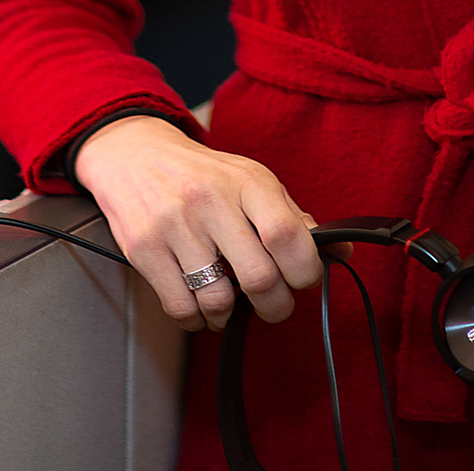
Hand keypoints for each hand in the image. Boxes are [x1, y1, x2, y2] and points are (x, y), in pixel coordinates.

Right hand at [72, 114, 323, 332]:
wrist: (132, 154)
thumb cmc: (202, 176)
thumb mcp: (250, 181)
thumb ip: (292, 217)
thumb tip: (341, 251)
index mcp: (248, 181)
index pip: (289, 236)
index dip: (305, 272)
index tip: (301, 280)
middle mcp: (211, 200)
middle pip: (259, 278)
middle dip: (275, 306)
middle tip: (273, 305)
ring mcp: (175, 226)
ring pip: (219, 301)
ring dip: (230, 316)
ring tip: (229, 304)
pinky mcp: (144, 249)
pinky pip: (181, 308)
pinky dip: (197, 319)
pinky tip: (199, 304)